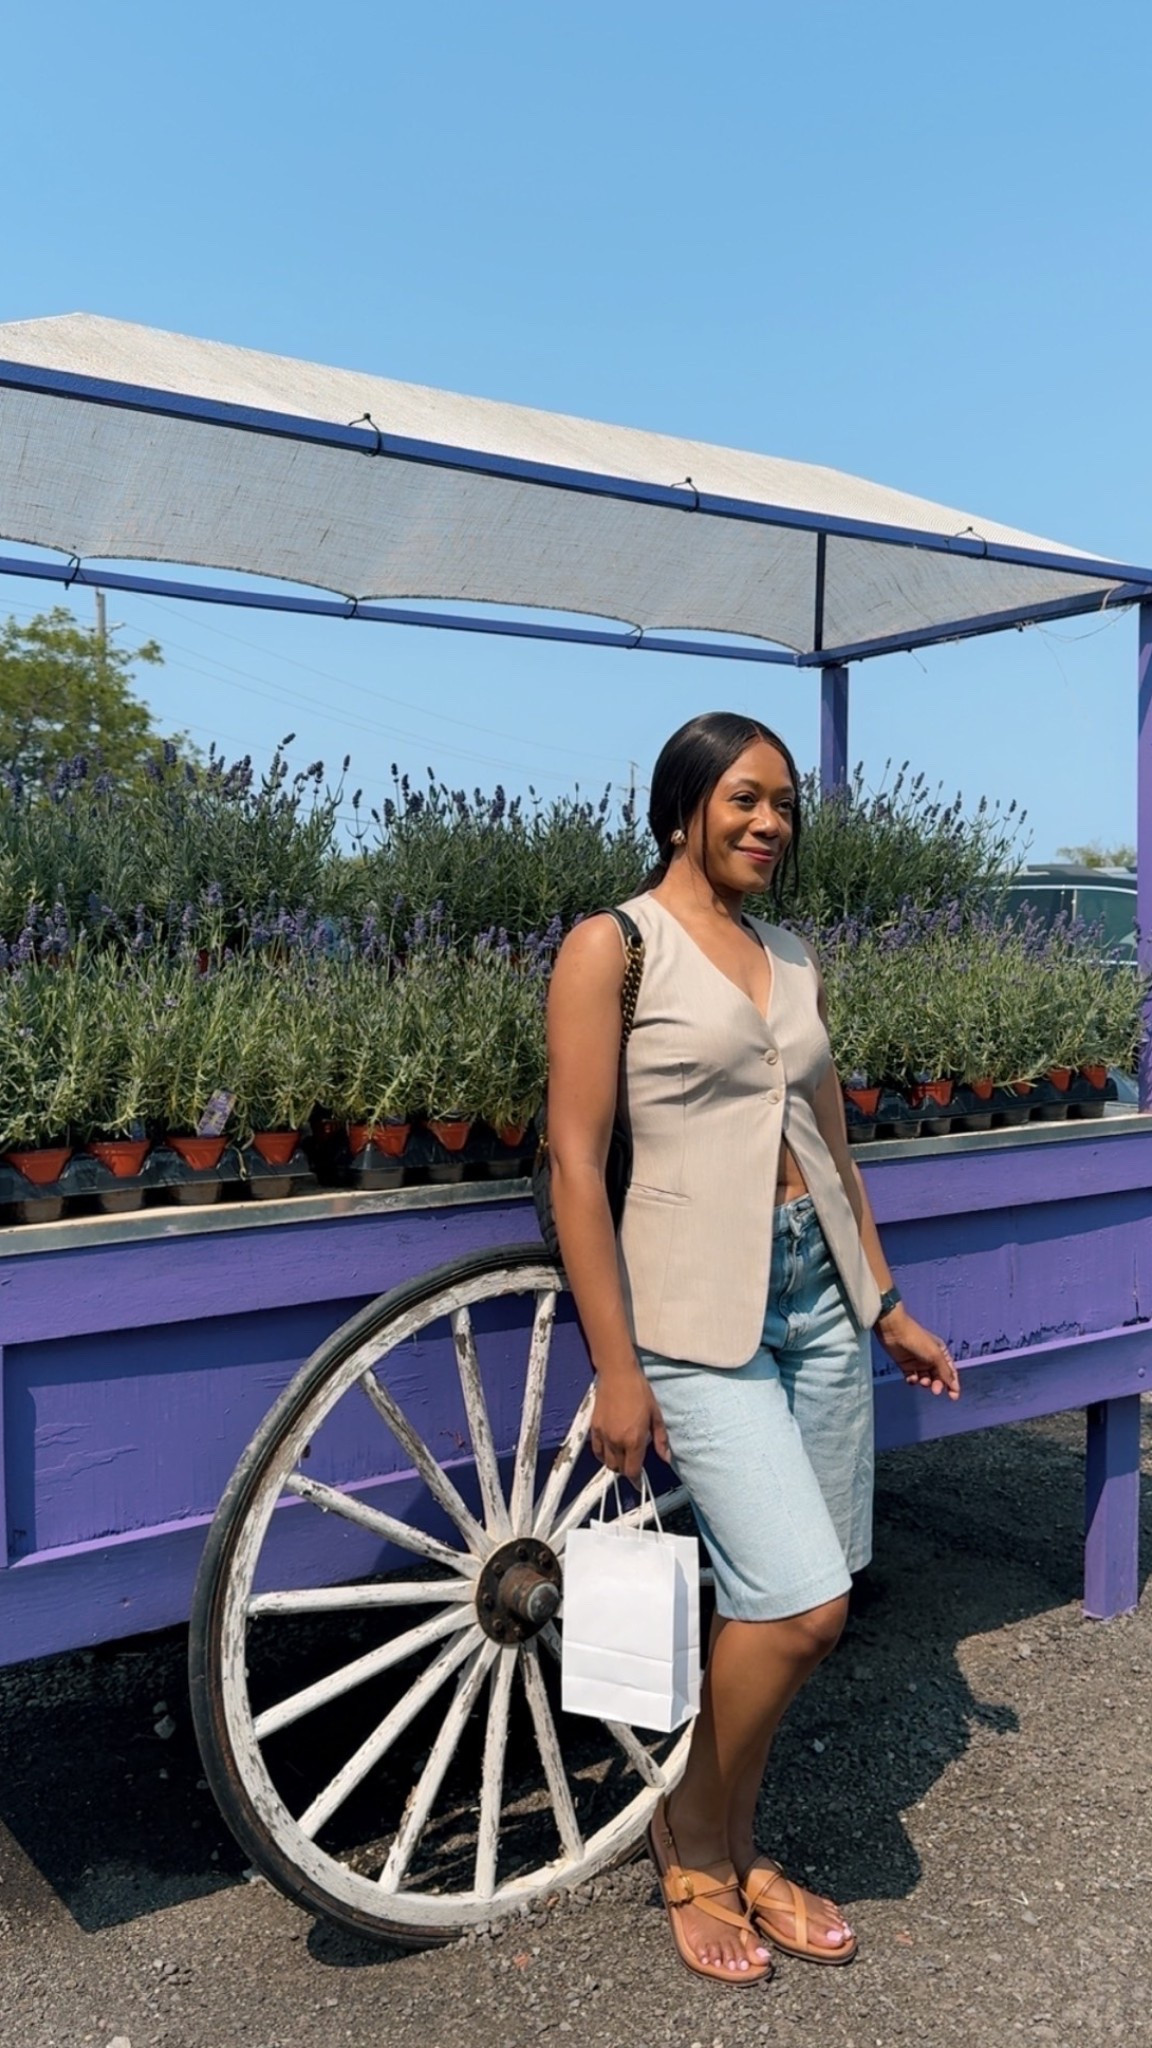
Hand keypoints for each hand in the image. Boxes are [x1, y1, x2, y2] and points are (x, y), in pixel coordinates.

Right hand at [590, 1364, 671, 1482]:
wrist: (617, 1375)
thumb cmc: (640, 1392)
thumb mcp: (656, 1415)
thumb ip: (660, 1440)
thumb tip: (666, 1458)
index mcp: (634, 1440)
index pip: (632, 1470)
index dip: (636, 1480)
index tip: (639, 1484)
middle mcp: (616, 1442)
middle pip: (619, 1469)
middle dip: (627, 1471)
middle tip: (634, 1464)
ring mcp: (603, 1435)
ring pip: (607, 1462)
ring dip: (615, 1464)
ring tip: (623, 1457)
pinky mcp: (593, 1428)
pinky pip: (596, 1451)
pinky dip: (603, 1455)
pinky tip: (610, 1449)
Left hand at [876, 1306, 959, 1398]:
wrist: (894, 1331)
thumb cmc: (917, 1340)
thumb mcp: (935, 1356)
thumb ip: (945, 1372)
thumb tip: (954, 1386)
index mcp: (941, 1352)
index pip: (950, 1371)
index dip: (953, 1384)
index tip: (954, 1396)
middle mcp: (931, 1358)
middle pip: (938, 1377)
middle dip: (938, 1384)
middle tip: (935, 1390)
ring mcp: (918, 1362)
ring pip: (926, 1379)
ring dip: (926, 1383)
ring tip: (923, 1381)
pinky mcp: (906, 1365)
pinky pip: (912, 1378)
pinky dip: (913, 1381)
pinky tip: (911, 1379)